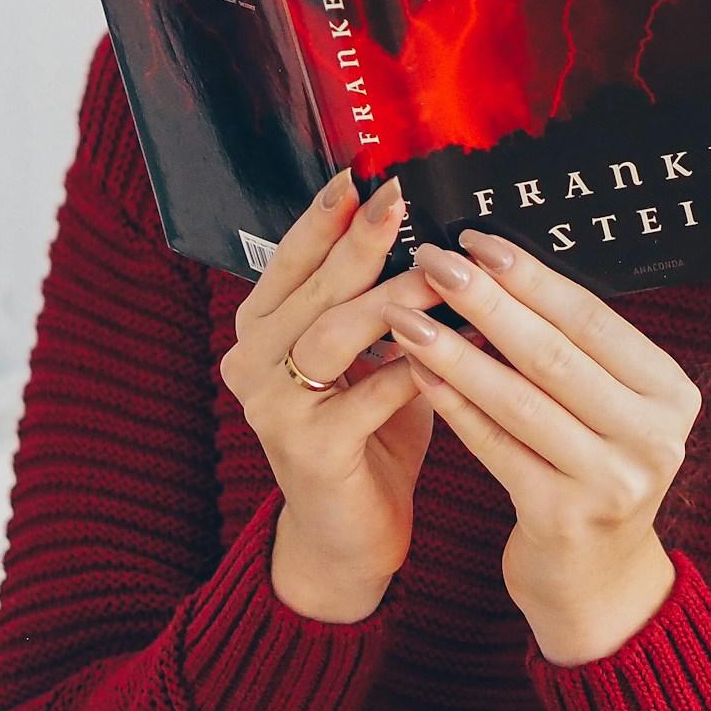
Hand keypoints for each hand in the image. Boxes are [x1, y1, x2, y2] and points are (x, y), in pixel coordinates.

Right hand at [218, 167, 447, 607]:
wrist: (348, 535)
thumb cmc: (366, 433)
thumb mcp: (364, 358)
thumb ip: (376, 303)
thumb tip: (431, 232)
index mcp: (260, 330)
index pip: (288, 259)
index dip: (323, 217)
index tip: (360, 174)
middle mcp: (251, 363)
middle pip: (312, 289)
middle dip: (361, 242)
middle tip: (400, 199)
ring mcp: (273, 408)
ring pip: (335, 334)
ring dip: (394, 299)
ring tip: (443, 272)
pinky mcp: (309, 451)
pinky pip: (369, 396)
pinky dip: (417, 368)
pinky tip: (459, 348)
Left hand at [381, 230, 702, 664]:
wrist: (596, 583)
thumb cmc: (589, 472)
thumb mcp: (606, 410)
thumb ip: (573, 352)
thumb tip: (495, 266)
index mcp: (671, 393)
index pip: (591, 320)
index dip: (530, 276)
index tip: (476, 240)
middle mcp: (654, 436)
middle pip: (554, 353)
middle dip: (486, 300)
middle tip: (432, 260)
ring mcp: (612, 481)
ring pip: (519, 398)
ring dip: (455, 349)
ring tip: (406, 313)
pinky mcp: (562, 516)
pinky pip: (495, 445)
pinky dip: (454, 404)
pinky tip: (417, 371)